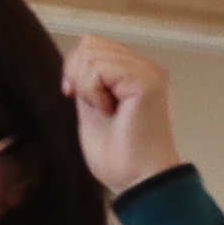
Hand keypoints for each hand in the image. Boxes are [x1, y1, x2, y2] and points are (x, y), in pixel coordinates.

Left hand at [61, 35, 180, 195]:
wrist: (137, 181)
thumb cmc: (119, 156)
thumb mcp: (92, 108)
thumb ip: (88, 82)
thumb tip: (74, 62)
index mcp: (135, 73)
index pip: (92, 44)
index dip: (75, 68)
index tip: (74, 96)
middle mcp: (146, 68)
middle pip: (90, 43)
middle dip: (78, 74)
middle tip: (93, 105)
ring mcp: (149, 73)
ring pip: (92, 53)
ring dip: (87, 85)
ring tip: (104, 109)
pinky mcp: (147, 82)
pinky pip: (99, 68)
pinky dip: (93, 91)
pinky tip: (109, 111)